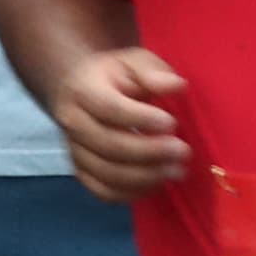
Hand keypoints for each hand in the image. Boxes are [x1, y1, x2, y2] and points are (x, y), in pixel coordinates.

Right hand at [54, 47, 187, 200]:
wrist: (80, 90)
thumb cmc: (116, 74)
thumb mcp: (135, 61)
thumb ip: (154, 71)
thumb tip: (177, 86)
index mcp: (83, 90)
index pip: (110, 109)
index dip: (141, 119)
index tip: (172, 123)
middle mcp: (72, 122)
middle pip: (108, 145)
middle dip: (149, 152)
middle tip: (183, 152)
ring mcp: (74, 150)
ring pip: (105, 172)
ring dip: (144, 177)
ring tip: (177, 172)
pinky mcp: (80, 170)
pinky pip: (100, 190)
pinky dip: (128, 194)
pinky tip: (156, 185)